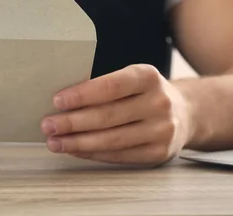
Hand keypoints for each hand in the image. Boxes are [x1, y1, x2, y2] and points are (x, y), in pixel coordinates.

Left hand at [40, 64, 191, 165]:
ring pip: (112, 140)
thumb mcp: (130, 78)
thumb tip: (61, 100)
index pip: (110, 86)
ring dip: (78, 142)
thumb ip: (103, 85)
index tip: (57, 101)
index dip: (82, 95)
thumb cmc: (143, 93)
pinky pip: (119, 155)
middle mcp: (158, 103)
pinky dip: (92, 153)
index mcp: (147, 77)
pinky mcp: (158, 153)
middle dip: (72, 122)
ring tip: (55, 141)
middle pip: (108, 116)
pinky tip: (74, 149)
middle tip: (48, 125)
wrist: (185, 113)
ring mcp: (161, 130)